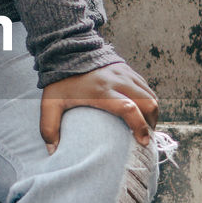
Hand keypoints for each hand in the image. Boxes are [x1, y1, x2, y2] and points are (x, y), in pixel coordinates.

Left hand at [40, 62, 157, 153]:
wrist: (67, 50)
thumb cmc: (59, 80)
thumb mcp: (50, 103)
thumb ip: (49, 128)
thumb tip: (53, 152)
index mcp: (100, 91)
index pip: (128, 108)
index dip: (139, 126)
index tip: (142, 142)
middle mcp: (117, 81)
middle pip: (147, 103)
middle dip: (151, 123)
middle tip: (146, 138)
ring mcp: (125, 73)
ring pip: (150, 95)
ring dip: (152, 113)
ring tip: (146, 128)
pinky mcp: (127, 70)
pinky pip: (146, 88)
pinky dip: (149, 101)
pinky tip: (142, 112)